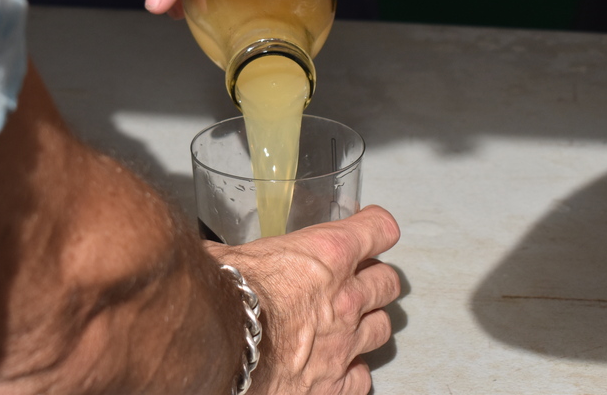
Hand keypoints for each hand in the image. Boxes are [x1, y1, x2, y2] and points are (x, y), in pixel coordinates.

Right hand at [205, 205, 402, 394]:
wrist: (218, 342)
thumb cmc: (224, 294)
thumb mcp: (236, 254)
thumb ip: (248, 254)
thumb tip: (223, 256)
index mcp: (329, 254)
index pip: (379, 231)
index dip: (376, 227)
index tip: (371, 229)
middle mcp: (346, 298)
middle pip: (388, 282)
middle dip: (376, 278)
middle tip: (360, 279)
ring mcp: (344, 343)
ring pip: (383, 327)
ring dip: (369, 322)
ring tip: (352, 322)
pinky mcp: (333, 384)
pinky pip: (363, 377)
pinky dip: (354, 371)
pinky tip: (340, 365)